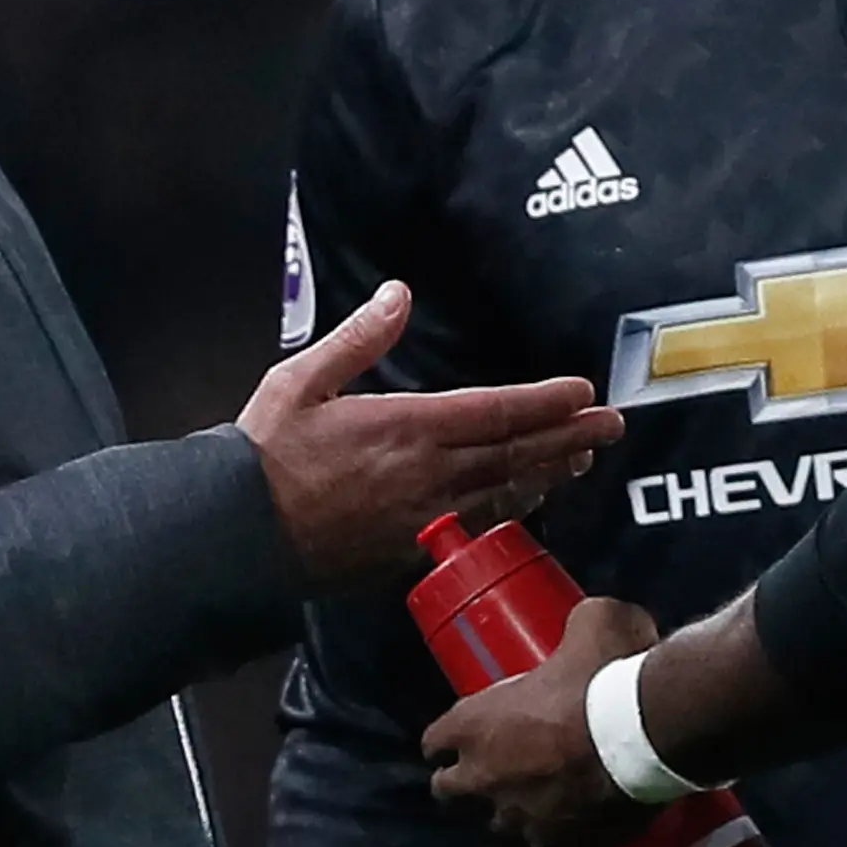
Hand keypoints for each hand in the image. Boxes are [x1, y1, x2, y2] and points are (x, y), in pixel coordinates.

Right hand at [238, 283, 625, 587]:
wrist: (233, 537)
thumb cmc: (263, 453)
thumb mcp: (301, 379)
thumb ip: (358, 337)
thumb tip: (398, 293)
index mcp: (406, 427)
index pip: (496, 411)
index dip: (546, 402)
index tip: (584, 391)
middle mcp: (427, 476)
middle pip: (515, 454)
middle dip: (568, 436)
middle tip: (613, 425)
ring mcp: (424, 520)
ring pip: (503, 493)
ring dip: (547, 472)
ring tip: (581, 457)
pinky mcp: (410, 553)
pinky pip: (477, 526)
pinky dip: (512, 508)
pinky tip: (527, 499)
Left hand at [425, 597, 661, 846]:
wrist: (648, 733)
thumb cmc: (609, 674)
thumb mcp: (592, 623)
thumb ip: (575, 624)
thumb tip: (586, 621)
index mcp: (474, 722)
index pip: (433, 741)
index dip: (449, 739)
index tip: (468, 735)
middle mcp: (481, 777)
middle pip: (448, 791)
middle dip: (463, 783)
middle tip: (493, 771)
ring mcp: (514, 819)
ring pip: (491, 829)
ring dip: (504, 817)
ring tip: (528, 806)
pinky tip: (544, 846)